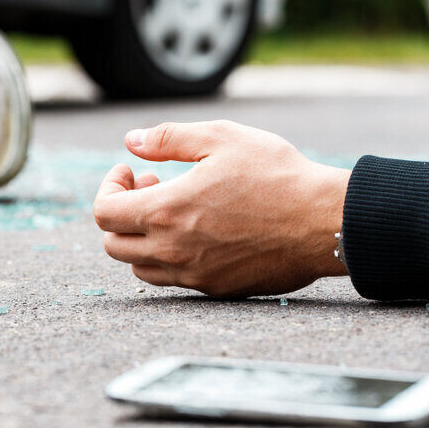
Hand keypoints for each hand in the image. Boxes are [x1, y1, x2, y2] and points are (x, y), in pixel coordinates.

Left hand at [93, 120, 349, 297]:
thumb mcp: (222, 138)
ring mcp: (194, 274)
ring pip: (139, 266)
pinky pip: (173, 279)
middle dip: (122, 212)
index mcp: (167, 211)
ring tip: (175, 208)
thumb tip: (132, 142)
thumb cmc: (277, 175)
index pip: (104, 213)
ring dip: (142, 237)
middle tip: (153, 186)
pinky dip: (169, 257)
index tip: (132, 170)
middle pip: (113, 244)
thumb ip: (169, 139)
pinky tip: (198, 230)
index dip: (109, 187)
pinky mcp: (215, 289)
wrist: (325, 222)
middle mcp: (173, 250)